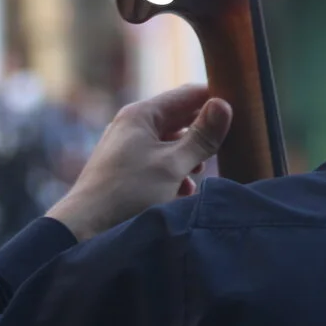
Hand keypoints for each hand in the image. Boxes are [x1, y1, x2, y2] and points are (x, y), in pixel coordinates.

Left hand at [46, 86, 231, 240]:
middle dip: (203, 135)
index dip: (215, 100)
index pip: (188, 94)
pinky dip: (174, 174)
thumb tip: (224, 105)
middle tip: (225, 149)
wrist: (83, 231)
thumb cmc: (127, 193)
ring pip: (172, 145)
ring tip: (198, 176)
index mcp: (141, 114)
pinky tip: (181, 193)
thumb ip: (202, 136)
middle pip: (181, 120)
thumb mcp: (172, 165)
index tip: (241, 113)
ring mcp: (128, 149)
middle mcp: (133, 126)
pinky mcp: (126, 171)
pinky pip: (159, 164)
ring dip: (190, 159)